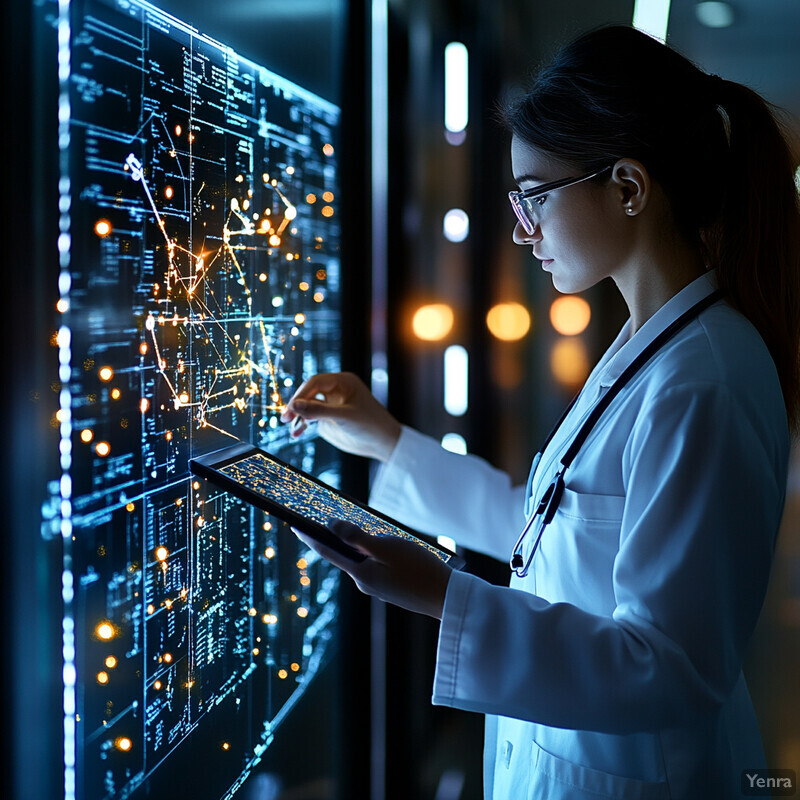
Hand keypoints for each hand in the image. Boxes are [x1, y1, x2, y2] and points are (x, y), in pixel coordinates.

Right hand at [281, 372, 401, 462]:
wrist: (383, 443)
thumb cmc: (370, 424)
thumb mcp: (344, 417)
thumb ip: (319, 411)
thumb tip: (294, 405)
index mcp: (343, 382)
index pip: (316, 382)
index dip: (302, 394)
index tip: (292, 407)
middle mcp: (336, 390)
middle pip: (309, 392)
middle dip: (297, 404)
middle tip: (285, 417)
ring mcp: (331, 404)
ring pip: (308, 405)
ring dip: (298, 416)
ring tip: (290, 428)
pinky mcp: (329, 418)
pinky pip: (311, 418)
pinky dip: (302, 424)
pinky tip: (296, 433)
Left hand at [294, 520, 452, 619]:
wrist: (449, 599)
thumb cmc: (420, 570)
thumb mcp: (388, 547)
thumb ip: (358, 537)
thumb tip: (332, 526)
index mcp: (360, 574)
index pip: (327, 551)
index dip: (310, 536)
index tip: (294, 523)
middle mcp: (365, 583)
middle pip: (345, 555)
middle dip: (336, 538)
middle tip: (325, 518)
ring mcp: (379, 587)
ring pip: (362, 560)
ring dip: (359, 545)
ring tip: (358, 527)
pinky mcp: (393, 588)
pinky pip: (376, 566)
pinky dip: (373, 553)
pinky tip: (384, 545)